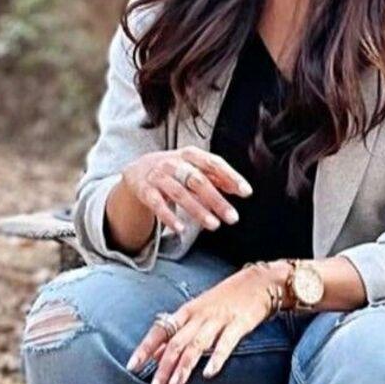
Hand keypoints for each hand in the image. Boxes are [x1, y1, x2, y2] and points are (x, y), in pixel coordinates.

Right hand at [119, 148, 251, 237]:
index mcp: (190, 154)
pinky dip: (168, 217)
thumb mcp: (195, 168)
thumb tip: (242, 189)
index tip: (246, 192)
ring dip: (198, 210)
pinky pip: (157, 204)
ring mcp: (158, 175)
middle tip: (233, 218)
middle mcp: (173, 162)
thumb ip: (217, 177)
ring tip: (214, 225)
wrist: (138, 170)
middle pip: (198, 180)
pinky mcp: (144, 190)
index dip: (231, 176)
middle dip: (216, 200)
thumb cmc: (174, 171)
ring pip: (179, 193)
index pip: (214, 163)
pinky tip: (180, 229)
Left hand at [128, 263, 287, 383]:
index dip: (145, 348)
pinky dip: (217, 358)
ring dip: (184, 366)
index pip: (160, 330)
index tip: (132, 366)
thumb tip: (153, 355)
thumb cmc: (226, 299)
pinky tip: (209, 373)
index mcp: (186, 312)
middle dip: (163, 367)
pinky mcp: (239, 323)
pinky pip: (226, 343)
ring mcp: (219, 319)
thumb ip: (177, 334)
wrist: (259, 281)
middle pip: (176, 343)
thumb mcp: (198, 313)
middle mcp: (199, 316)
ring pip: (197, 345)